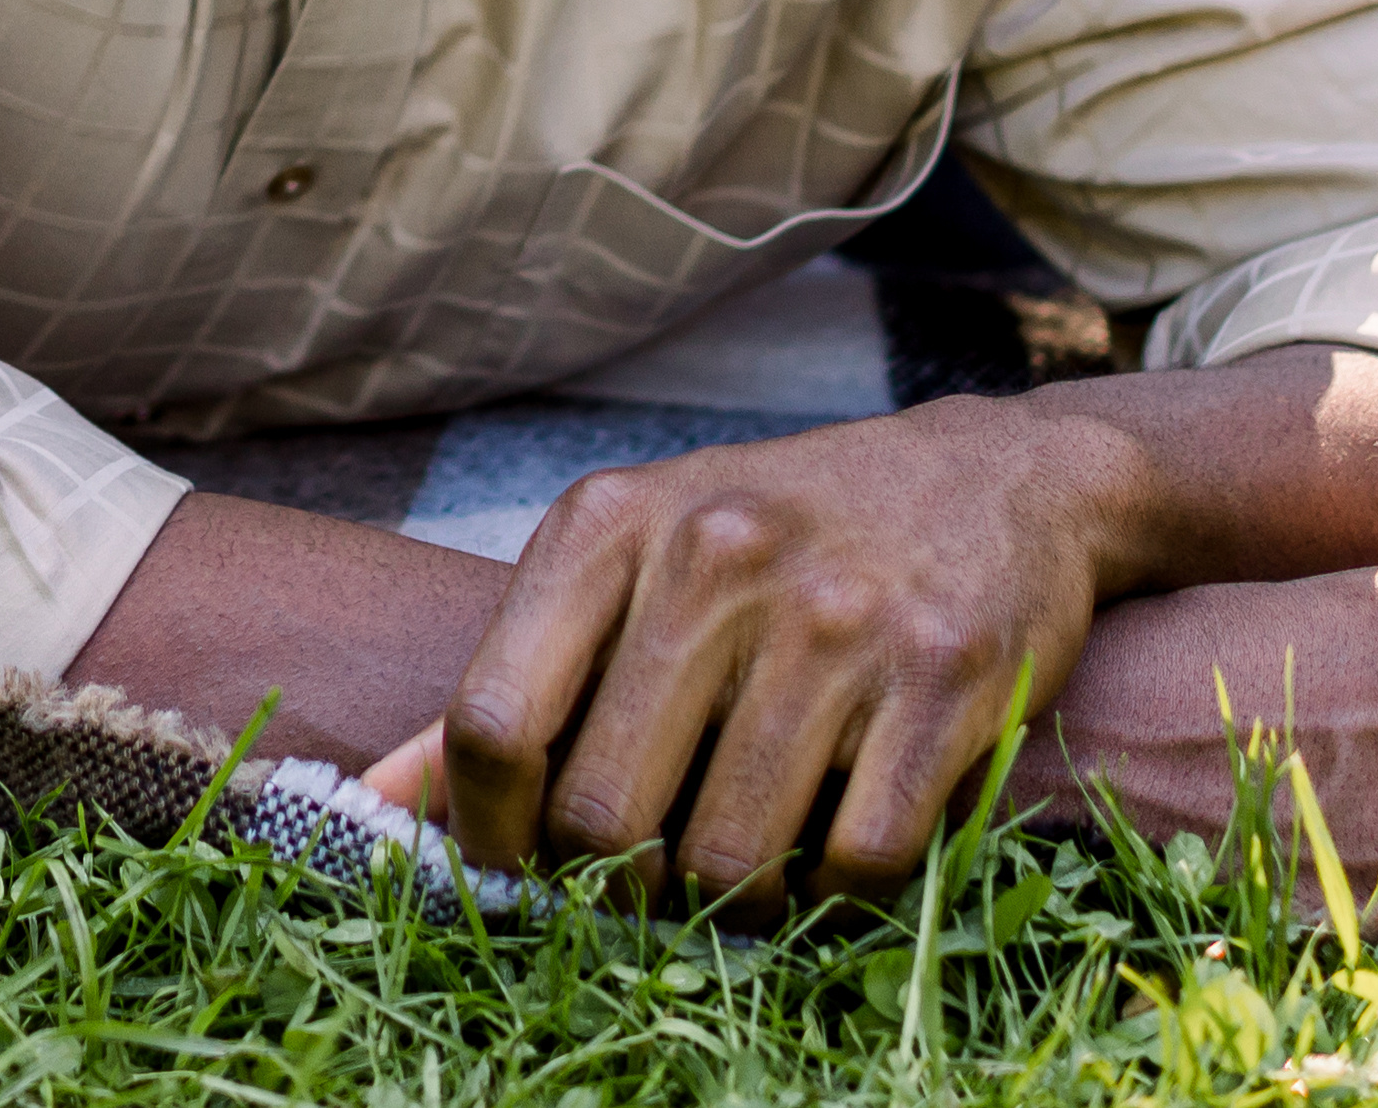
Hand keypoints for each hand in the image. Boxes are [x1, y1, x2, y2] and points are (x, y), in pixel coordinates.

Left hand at [415, 399, 1144, 911]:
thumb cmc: (781, 533)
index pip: (493, 721)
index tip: (523, 864)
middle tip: (656, 872)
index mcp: (610, 520)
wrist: (996, 476)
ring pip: (727, 859)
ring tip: (747, 863)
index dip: (491, 831)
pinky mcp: (948, 680)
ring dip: (731, 900)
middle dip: (621, 883)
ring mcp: (838, 618)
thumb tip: (381, 803)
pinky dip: (836, 892)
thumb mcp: (632, 559)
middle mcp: (718, 556)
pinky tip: (834, 847)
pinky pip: (857, 862)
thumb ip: (516, 678)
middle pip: (604, 816)